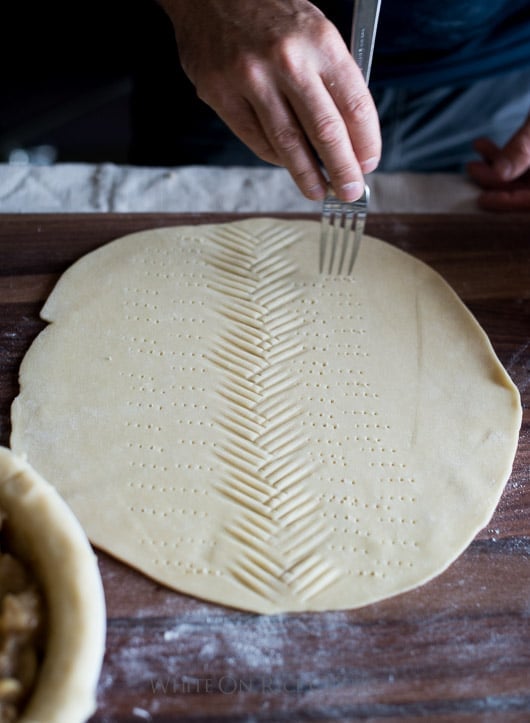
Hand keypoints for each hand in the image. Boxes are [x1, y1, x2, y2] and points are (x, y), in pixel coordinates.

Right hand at [159, 0, 380, 200]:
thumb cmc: (269, 14)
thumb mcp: (314, 31)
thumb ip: (332, 78)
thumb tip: (350, 136)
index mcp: (319, 41)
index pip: (355, 105)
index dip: (366, 143)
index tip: (369, 163)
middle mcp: (286, 60)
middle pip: (325, 132)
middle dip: (342, 170)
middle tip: (350, 191)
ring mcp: (249, 78)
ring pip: (288, 145)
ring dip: (308, 175)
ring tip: (319, 191)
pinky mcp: (220, 94)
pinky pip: (256, 140)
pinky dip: (276, 157)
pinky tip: (287, 164)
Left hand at [467, 115, 529, 210]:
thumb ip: (521, 149)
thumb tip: (499, 175)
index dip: (511, 203)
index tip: (482, 199)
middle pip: (527, 192)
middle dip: (497, 182)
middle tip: (472, 169)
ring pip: (523, 179)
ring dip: (496, 168)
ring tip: (475, 155)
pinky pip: (524, 166)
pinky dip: (504, 157)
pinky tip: (483, 146)